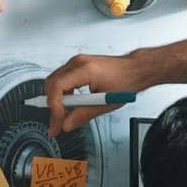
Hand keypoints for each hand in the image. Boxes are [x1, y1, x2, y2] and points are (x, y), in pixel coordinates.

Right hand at [43, 52, 157, 135]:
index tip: (58, 122)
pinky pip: (62, 80)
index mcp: (84, 69)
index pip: (57, 88)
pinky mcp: (78, 65)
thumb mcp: (105, 103)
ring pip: (54, 83)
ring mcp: (77, 62)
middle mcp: (78, 62)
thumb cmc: (126, 81)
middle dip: (52, 106)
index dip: (54, 108)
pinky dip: (63, 94)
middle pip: (51, 85)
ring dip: (57, 101)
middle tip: (58, 123)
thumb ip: (83, 115)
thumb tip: (66, 124)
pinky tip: (71, 105)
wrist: (135, 70)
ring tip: (65, 115)